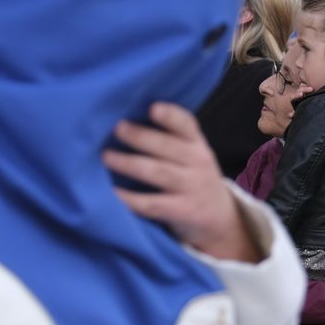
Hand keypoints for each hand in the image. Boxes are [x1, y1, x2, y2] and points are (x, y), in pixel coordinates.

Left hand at [103, 102, 259, 262]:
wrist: (218, 216)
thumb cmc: (192, 176)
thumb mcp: (192, 154)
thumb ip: (170, 139)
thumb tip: (125, 121)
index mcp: (197, 143)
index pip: (187, 124)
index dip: (170, 116)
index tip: (153, 108)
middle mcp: (197, 162)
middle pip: (168, 147)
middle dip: (141, 137)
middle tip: (117, 129)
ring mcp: (191, 187)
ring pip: (158, 172)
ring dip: (130, 163)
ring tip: (107, 156)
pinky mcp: (183, 210)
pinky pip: (152, 204)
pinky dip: (130, 198)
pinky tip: (112, 192)